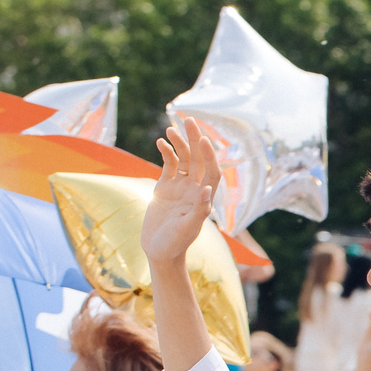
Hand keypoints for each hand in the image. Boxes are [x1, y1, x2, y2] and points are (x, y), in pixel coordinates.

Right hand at [143, 121, 221, 268]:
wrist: (159, 250)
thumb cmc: (176, 243)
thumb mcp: (188, 228)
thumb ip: (199, 210)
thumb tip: (207, 190)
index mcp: (204, 197)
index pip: (211, 171)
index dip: (208, 155)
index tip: (202, 140)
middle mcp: (194, 189)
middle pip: (197, 159)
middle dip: (194, 139)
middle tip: (188, 119)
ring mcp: (180, 187)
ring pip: (182, 160)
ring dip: (178, 144)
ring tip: (170, 128)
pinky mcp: (164, 188)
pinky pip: (167, 166)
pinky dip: (165, 154)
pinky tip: (160, 142)